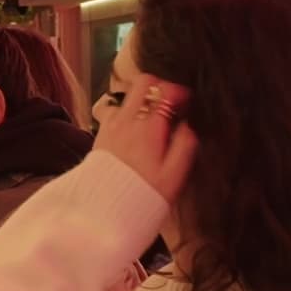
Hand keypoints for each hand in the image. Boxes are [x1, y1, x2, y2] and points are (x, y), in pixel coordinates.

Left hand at [94, 71, 196, 204]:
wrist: (104, 208)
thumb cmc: (143, 194)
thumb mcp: (174, 175)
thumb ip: (185, 146)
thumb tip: (189, 126)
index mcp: (150, 128)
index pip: (166, 91)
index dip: (180, 92)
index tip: (186, 102)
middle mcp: (128, 121)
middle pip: (143, 83)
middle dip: (159, 87)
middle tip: (169, 103)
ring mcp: (112, 125)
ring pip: (127, 97)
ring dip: (140, 102)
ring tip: (151, 120)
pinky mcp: (101, 135)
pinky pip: (113, 112)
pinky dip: (125, 115)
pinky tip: (133, 132)